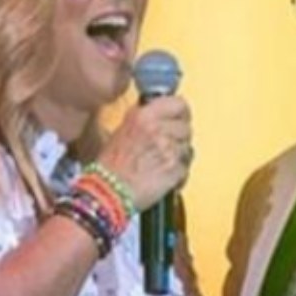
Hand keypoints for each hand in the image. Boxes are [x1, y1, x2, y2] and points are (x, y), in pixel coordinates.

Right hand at [97, 96, 191, 210]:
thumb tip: (162, 114)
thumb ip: (144, 119)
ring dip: (179, 157)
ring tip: (161, 164)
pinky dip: (177, 175)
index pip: (179, 104)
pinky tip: (163, 177)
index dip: (181, 114)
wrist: (108, 191)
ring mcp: (169, 149)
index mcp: (144, 116)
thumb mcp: (123, 130)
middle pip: (186, 127)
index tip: (179, 119)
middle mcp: (158, 129)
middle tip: (167, 146)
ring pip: (187, 148)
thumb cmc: (111, 166)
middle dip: (179, 138)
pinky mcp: (175, 169)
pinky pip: (185, 168)